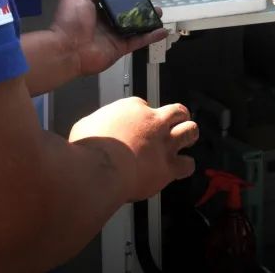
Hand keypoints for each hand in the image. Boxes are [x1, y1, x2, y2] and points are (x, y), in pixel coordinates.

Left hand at [51, 0, 166, 77]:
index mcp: (94, 10)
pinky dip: (151, 37)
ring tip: (159, 12)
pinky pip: (139, 41)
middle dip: (138, 7)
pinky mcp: (121, 48)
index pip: (111, 0)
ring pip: (135, 26)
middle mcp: (105, 22)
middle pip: (126, 13)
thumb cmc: (71, 21)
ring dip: (147, 20)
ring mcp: (114, 36)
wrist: (68, 49)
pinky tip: (163, 30)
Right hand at [69, 98, 197, 201]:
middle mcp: (152, 122)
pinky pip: (187, 164)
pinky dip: (186, 165)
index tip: (137, 123)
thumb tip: (93, 128)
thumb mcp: (84, 125)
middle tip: (175, 123)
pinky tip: (181, 167)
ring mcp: (164, 144)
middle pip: (177, 111)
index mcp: (131, 108)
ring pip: (190, 131)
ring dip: (189, 134)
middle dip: (178, 116)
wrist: (100, 170)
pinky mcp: (169, 166)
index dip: (142, 114)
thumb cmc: (88, 149)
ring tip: (186, 139)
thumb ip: (96, 124)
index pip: (144, 104)